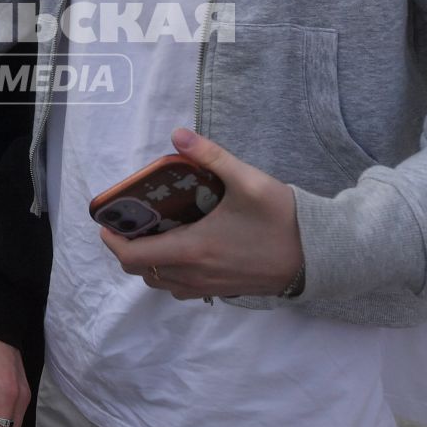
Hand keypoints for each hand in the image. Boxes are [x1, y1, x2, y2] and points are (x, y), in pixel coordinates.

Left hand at [102, 127, 303, 300]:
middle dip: (127, 250)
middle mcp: (194, 275)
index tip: (107, 223)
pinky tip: (183, 249)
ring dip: (148, 263)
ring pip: (161, 282)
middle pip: (142, 271)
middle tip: (130, 224)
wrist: (320, 255)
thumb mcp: (248, 181)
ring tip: (153, 234)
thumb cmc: (283, 219)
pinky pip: (182, 288)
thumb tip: (178, 134)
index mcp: (192, 250)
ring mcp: (209, 288)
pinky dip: (170, 273)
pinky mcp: (223, 292)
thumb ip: (211, 156)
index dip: (112, 242)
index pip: (133, 256)